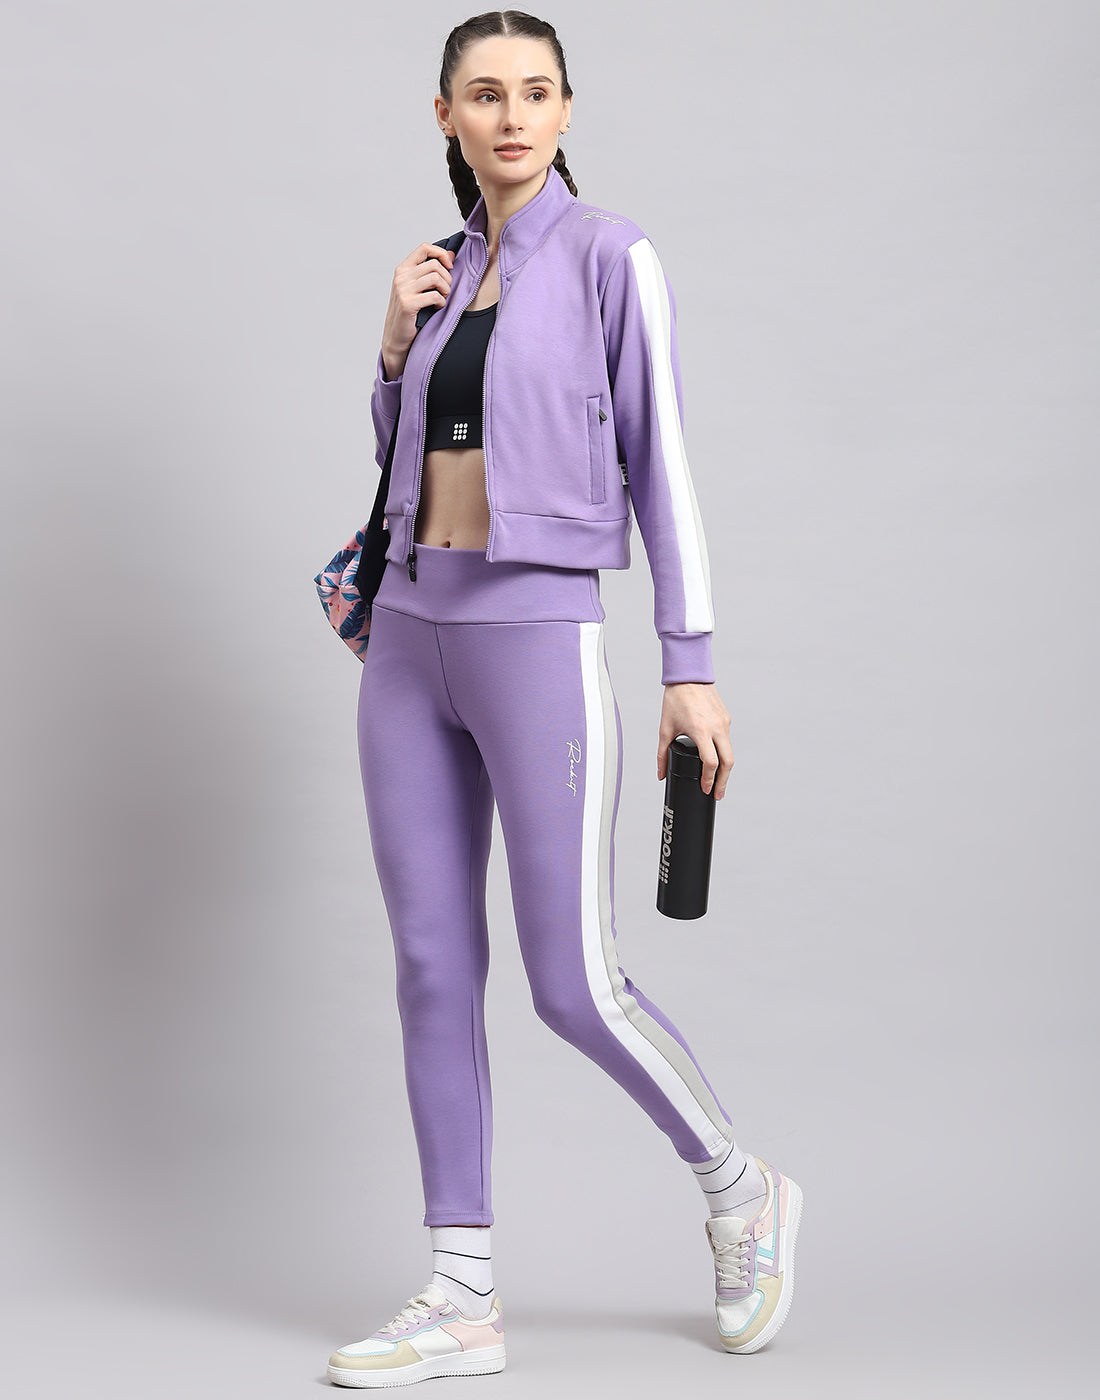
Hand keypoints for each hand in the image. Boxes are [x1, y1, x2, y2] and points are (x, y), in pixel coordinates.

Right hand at [379, 242, 456, 378]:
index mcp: (403, 269)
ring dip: (445, 290)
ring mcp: (403, 289)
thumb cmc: (410, 312)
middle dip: (447, 278)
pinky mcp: (408, 304)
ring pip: (435, 278)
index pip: (424, 248)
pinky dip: (441, 303)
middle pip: (434, 264)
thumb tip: (452, 255)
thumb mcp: (419, 287)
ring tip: (442, 299)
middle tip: (446, 291)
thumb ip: (432, 270)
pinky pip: (434, 296)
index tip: (449, 267)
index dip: (441, 254)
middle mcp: (401, 276)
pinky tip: (437, 308)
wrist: (396, 337)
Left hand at [657, 682, 733, 798]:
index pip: (711, 763)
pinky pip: (727, 740)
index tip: (706, 790)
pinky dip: (724, 753)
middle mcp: (717, 727)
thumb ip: (661, 754)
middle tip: (717, 795)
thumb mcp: (665, 729)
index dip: (709, 780)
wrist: (689, 676)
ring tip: (718, 782)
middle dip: (723, 782)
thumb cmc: (675, 700)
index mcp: (701, 730)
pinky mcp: (727, 718)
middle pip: (728, 763)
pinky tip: (717, 761)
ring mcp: (724, 722)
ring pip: (730, 752)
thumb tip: (661, 774)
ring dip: (725, 769)